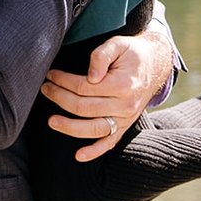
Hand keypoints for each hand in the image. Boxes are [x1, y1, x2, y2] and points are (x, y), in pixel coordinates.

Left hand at [40, 30, 173, 160]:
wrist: (155, 65)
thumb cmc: (132, 53)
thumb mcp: (118, 44)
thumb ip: (102, 55)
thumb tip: (90, 76)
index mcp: (122, 85)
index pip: (84, 87)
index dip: (63, 81)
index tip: (51, 74)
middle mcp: (125, 106)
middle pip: (84, 107)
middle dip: (60, 98)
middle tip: (45, 88)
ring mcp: (125, 119)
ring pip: (93, 128)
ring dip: (69, 127)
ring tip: (51, 121)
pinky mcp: (124, 126)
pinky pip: (109, 143)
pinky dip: (94, 151)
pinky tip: (78, 156)